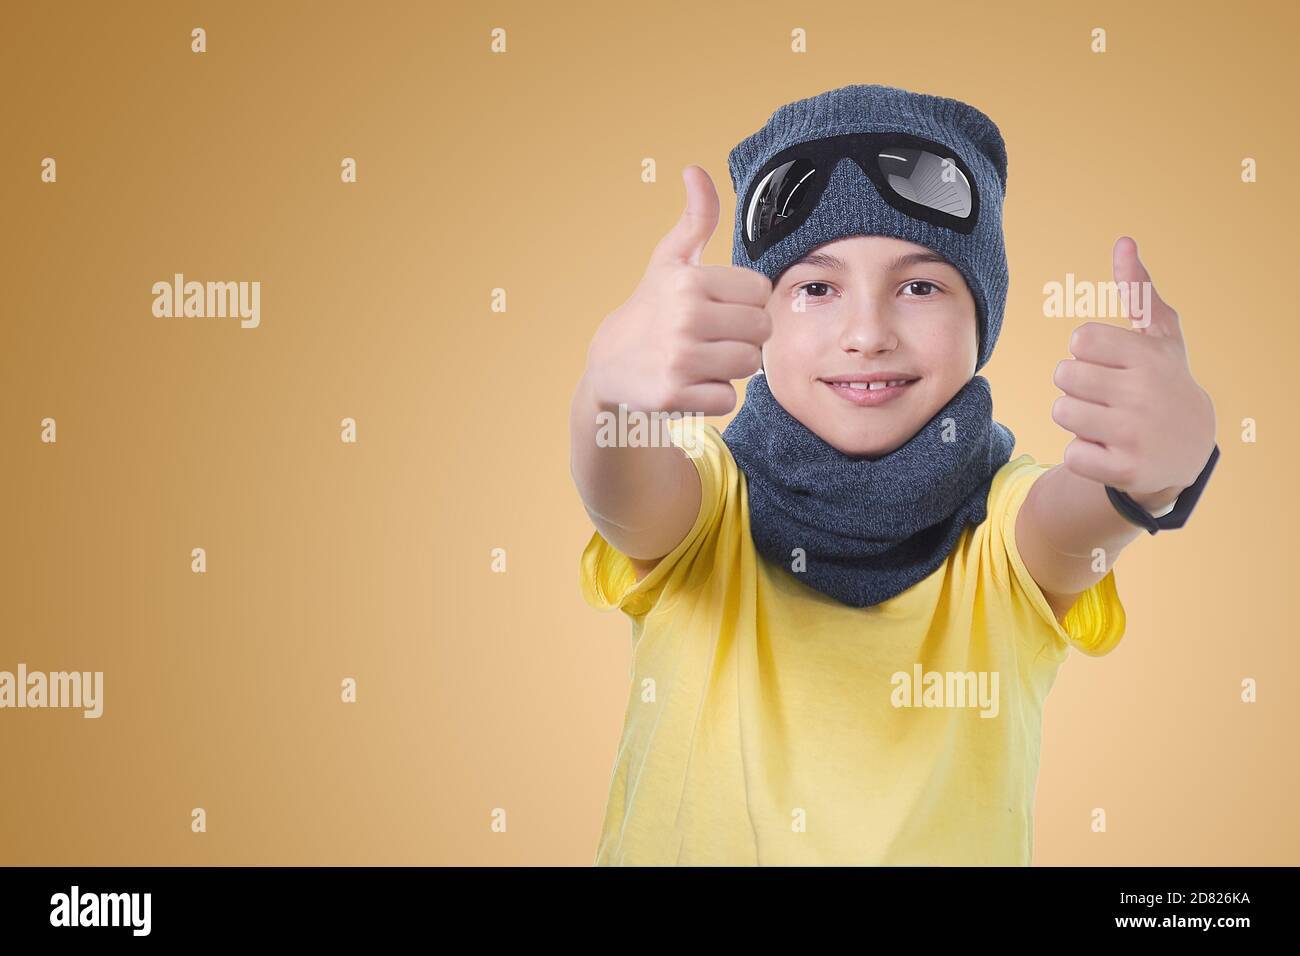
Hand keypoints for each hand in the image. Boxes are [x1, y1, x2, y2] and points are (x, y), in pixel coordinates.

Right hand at [584, 164, 773, 417]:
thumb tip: (695, 169)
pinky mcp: (675, 396)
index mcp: (689, 281)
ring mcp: (679, 359)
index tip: (717, 307)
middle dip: (743, 335)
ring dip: (731, 366)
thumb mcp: (670, 260)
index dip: (744, 302)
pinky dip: (714, 395)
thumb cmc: (652, 307)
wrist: (608, 363)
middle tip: (712, 336)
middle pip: (761, 330)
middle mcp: (684, 317)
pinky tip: (690, 382)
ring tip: (702, 358)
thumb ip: (695, 218)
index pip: (761, 292)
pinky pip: (728, 398)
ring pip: (748, 365)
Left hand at [1051, 236, 1216, 504]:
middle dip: (1077, 385)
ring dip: (1075, 418)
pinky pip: (1071, 454)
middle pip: (1063, 375)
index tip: (1111, 363)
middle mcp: (1143, 392)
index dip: (1087, 352)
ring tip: (1106, 420)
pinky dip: (1082, 453)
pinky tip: (1109, 449)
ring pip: (1061, 412)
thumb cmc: (1165, 381)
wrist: (1190, 449)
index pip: (1080, 339)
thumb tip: (1124, 241)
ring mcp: (1134, 433)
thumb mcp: (1160, 336)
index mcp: (1147, 356)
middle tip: (1107, 395)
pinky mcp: (1124, 470)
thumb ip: (1138, 290)